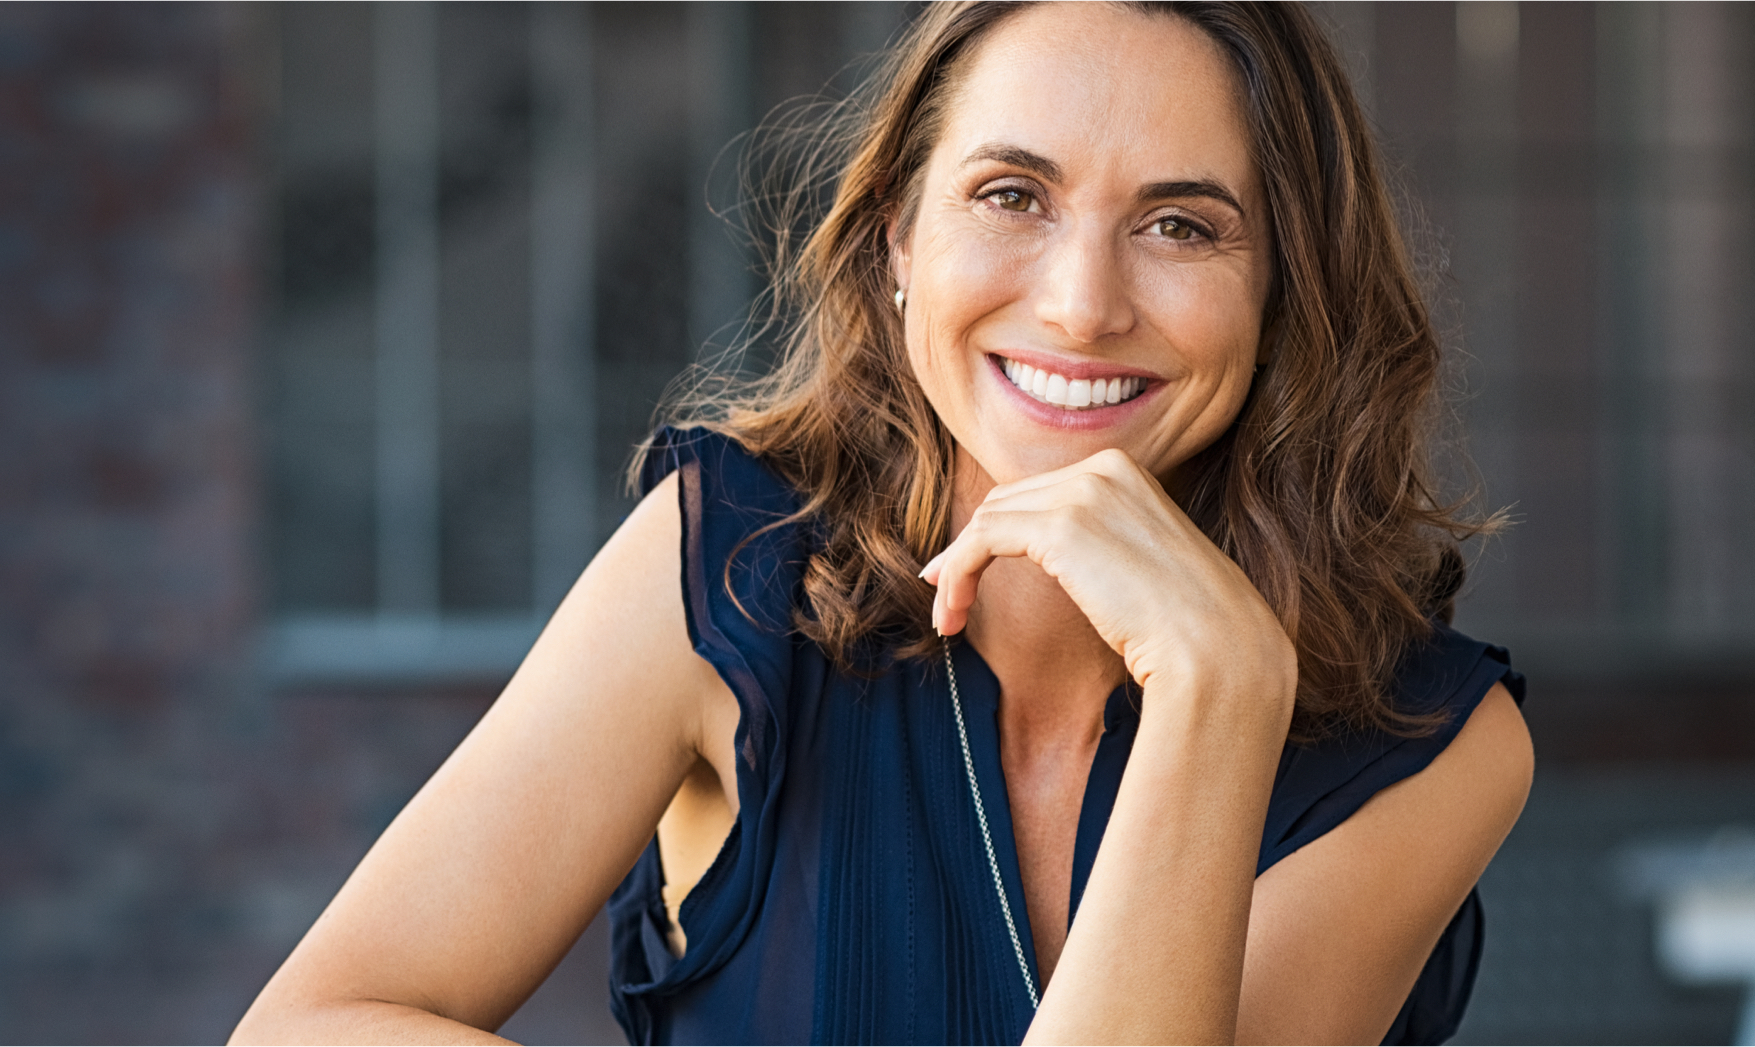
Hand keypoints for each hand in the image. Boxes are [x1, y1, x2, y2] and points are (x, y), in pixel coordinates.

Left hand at [920, 448, 1294, 696]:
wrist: (1216, 650)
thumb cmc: (1188, 626)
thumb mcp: (1140, 566)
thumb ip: (1098, 546)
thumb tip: (1051, 557)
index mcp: (1126, 471)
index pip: (1038, 493)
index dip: (994, 532)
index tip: (965, 574)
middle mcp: (1104, 468)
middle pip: (1008, 502)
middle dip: (967, 548)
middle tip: (946, 598)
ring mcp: (1083, 492)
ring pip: (987, 521)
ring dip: (956, 571)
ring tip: (947, 619)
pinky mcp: (1061, 526)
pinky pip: (981, 542)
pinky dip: (957, 575)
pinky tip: (951, 614)